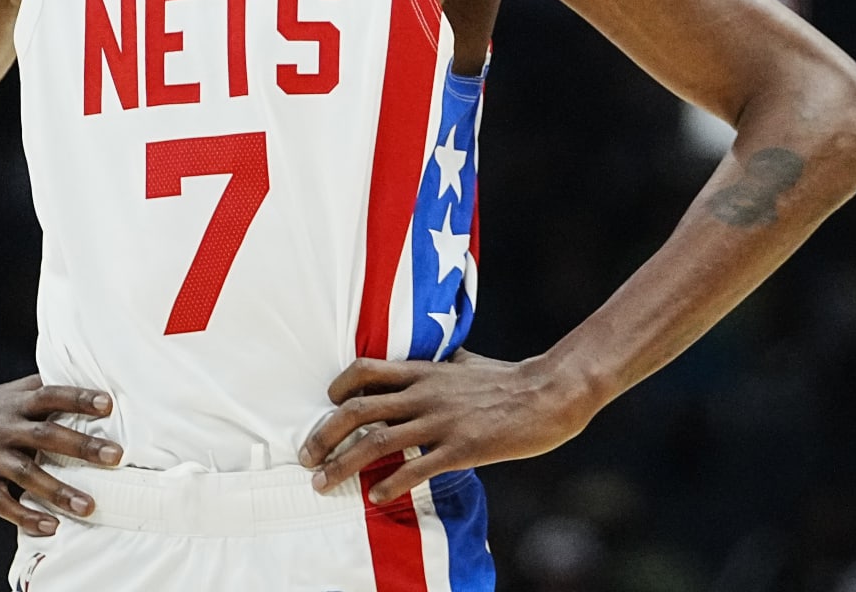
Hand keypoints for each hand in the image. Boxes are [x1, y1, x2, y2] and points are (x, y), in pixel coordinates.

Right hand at [0, 373, 120, 534]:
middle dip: (81, 446)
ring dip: (58, 491)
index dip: (79, 398)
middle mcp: (5, 427)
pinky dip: (26, 515)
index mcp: (18, 403)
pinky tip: (51, 526)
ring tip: (89, 506)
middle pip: (46, 436)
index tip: (108, 404)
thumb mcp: (15, 391)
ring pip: (26, 474)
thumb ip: (47, 389)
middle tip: (116, 456)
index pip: (51, 395)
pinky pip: (2, 502)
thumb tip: (92, 380)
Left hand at [299, 350, 596, 503]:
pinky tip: (375, 497)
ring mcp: (442, 420)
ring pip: (377, 441)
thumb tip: (437, 358)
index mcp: (424, 370)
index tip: (326, 408)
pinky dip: (390, 483)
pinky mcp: (462, 447)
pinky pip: (416, 468)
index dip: (337, 388)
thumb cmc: (510, 379)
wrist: (549, 394)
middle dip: (323, 434)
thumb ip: (444, 362)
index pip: (365, 370)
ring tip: (322, 483)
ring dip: (343, 464)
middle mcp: (425, 392)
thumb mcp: (468, 362)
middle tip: (305, 456)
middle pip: (357, 409)